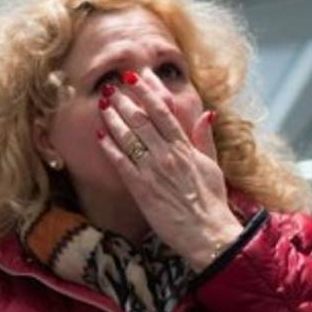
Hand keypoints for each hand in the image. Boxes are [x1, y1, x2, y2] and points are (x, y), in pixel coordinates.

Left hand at [99, 69, 242, 269]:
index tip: (137, 78)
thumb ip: (204, 139)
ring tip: (102, 103)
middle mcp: (167, 155)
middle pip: (141, 120)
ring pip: (128, 137)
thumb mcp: (212, 166)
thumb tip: (207, 113)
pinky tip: (99, 134)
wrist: (207, 233)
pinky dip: (109, 147)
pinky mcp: (141, 189)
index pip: (163, 112)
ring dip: (113, 118)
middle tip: (111, 86)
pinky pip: (120, 163)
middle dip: (124, 100)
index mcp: (185, 147)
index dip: (148, 92)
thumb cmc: (212, 202)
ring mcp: (152, 171)